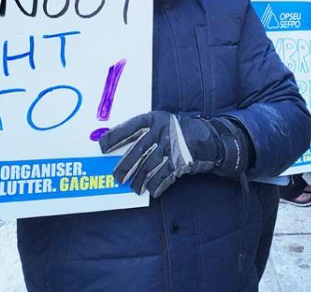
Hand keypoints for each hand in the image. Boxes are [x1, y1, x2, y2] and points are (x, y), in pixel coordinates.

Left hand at [99, 111, 248, 197]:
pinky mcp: (180, 160)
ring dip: (139, 180)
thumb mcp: (162, 124)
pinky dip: (156, 185)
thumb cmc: (178, 131)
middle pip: (137, 151)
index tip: (102, 146)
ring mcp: (171, 146)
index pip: (129, 127)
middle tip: (117, 178)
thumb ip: (144, 133)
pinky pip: (163, 176)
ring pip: (148, 167)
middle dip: (124, 167)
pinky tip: (152, 191)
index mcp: (154, 119)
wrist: (208, 138)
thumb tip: (119, 146)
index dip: (114, 137)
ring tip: (134, 188)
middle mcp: (161, 131)